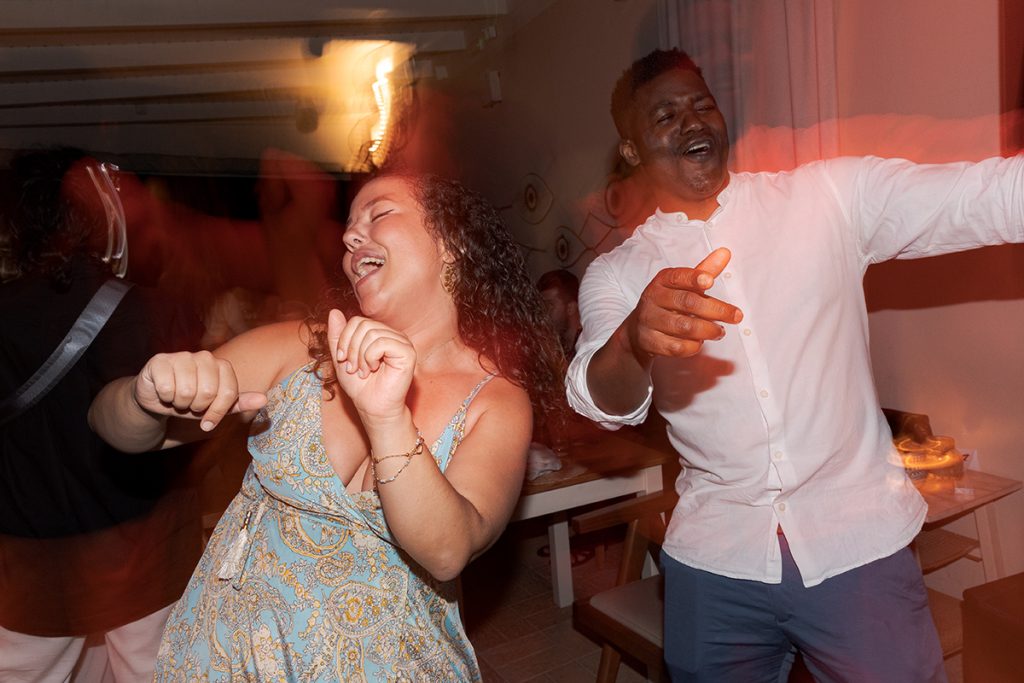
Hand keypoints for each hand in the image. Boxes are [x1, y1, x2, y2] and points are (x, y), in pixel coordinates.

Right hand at [134, 351, 266, 430]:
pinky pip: (167, 388)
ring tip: (177, 398)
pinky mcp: (159, 361)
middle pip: (208, 392)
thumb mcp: (215, 406)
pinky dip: (165, 397)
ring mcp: (181, 356)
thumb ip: (239, 403)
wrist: (157, 399)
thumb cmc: (190, 401)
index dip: (218, 412)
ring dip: (179, 403)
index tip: (208, 422)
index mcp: (222, 366)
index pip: (229, 393)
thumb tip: (263, 400)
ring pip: (187, 391)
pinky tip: (164, 392)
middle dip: (197, 407)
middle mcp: (204, 356)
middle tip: (190, 405)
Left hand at [327, 309, 414, 422]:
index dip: (344, 339)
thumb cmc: (360, 386)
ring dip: (360, 356)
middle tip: (353, 368)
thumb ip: (337, 336)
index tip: (342, 359)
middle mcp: (393, 335)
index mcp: (380, 333)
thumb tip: (334, 311)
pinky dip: (371, 357)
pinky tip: (374, 369)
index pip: (357, 321)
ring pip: (371, 333)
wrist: (372, 407)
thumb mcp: (342, 357)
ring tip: (363, 371)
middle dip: (351, 348)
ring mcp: (402, 342)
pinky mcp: (408, 352)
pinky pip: (382, 342)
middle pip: (363, 325)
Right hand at [625, 247, 742, 359]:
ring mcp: (649, 321)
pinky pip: (677, 347)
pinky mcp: (650, 342)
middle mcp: (653, 298)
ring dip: (708, 330)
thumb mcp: (683, 286)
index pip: (678, 276)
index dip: (694, 278)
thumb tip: (725, 252)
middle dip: (715, 310)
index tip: (710, 281)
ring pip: (684, 327)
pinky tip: (700, 342)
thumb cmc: (668, 304)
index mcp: (662, 281)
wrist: (638, 331)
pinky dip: (693, 346)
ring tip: (720, 331)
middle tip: (736, 316)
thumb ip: (704, 270)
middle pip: (687, 303)